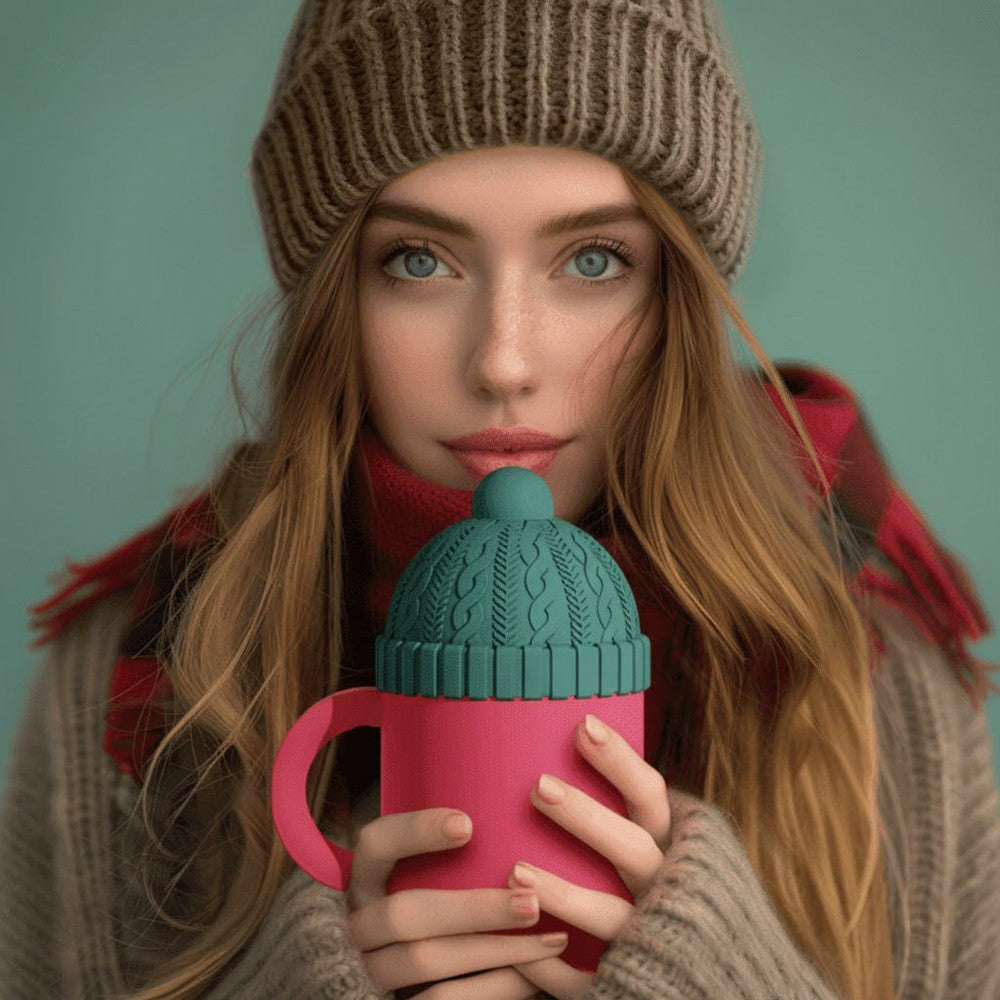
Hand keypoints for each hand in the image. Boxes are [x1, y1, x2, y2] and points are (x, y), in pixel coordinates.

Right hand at [344, 805, 568, 997]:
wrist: (422, 974)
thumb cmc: (448, 901)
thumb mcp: (436, 868)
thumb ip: (465, 846)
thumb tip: (538, 788)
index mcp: (368, 876)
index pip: (376, 843)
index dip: (415, 832)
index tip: (468, 824)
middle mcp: (362, 922)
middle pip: (405, 914)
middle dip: (474, 909)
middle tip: (532, 902)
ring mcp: (375, 969)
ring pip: (427, 963)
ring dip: (496, 950)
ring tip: (552, 937)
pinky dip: (495, 987)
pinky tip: (535, 974)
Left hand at [510, 713, 671, 999]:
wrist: (723, 978)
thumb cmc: (677, 894)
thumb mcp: (666, 844)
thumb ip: (633, 812)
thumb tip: (573, 741)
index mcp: (677, 847)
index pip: (651, 796)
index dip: (620, 760)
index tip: (583, 725)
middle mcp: (669, 889)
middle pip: (633, 850)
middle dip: (587, 817)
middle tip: (538, 786)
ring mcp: (654, 938)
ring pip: (612, 916)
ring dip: (563, 894)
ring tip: (515, 872)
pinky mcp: (636, 984)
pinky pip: (589, 981)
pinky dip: (552, 969)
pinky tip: (516, 951)